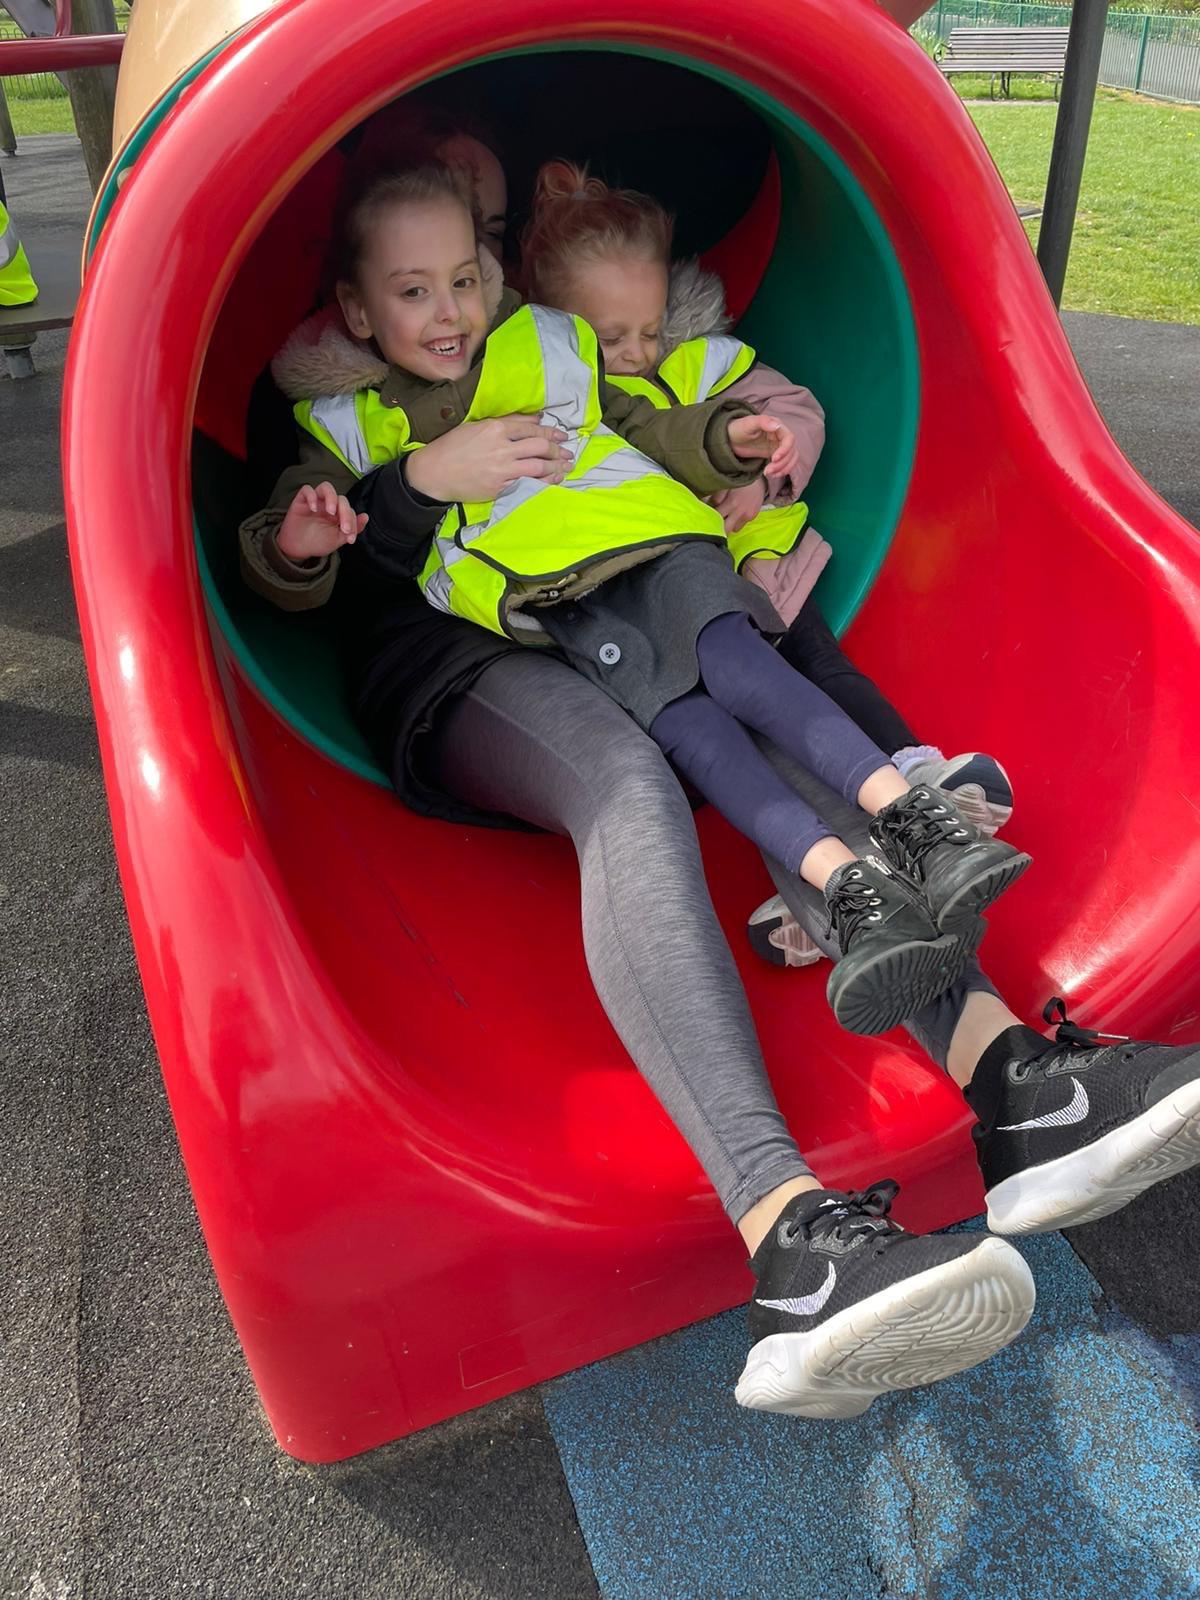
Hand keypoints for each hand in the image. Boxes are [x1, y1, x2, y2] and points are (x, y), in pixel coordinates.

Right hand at [277, 482, 367, 561]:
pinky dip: (311, 496)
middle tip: (343, 528)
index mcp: (339, 513)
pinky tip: (313, 509)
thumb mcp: (338, 539)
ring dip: (331, 498)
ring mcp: (315, 501)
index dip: (352, 523)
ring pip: (326, 487)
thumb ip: (352, 528)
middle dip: (345, 513)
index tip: (350, 538)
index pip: (350, 510)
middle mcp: (328, 504)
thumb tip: (366, 516)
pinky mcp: (301, 500)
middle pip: (341, 499)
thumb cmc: (318, 542)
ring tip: (331, 512)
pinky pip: (306, 490)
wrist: (299, 549)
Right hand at [405, 415, 572, 503]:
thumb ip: (507, 423)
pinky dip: (545, 482)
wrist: (434, 472)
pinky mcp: (499, 487)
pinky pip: (528, 484)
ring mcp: (501, 469)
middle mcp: (501, 447)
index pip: (531, 429)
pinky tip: (553, 480)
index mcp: (495, 428)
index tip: (561, 435)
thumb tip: (534, 420)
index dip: (550, 432)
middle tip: (567, 452)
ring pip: (538, 466)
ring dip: (556, 466)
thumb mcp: (476, 426)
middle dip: (557, 449)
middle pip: (539, 446)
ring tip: (566, 466)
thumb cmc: (453, 447)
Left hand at [711, 479, 765, 534]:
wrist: (761, 479)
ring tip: (728, 516)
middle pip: (726, 529)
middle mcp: (741, 512)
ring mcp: (748, 516)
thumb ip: (716, 497)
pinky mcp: (753, 517)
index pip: (717, 518)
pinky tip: (737, 512)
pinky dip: (738, 520)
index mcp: (732, 503)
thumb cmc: (741, 481)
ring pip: (735, 529)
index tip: (708, 516)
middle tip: (715, 522)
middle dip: (720, 528)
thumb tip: (708, 506)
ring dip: (730, 524)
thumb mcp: (727, 485)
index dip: (711, 518)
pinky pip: (742, 524)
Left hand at [727, 414, 799, 480]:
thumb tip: (777, 425)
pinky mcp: (776, 454)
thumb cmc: (738, 428)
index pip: (789, 439)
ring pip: (791, 459)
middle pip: (791, 451)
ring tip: (769, 474)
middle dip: (782, 463)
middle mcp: (781, 435)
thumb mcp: (748, 424)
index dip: (785, 450)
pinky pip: (785, 463)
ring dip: (783, 469)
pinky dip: (782, 470)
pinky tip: (772, 475)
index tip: (774, 459)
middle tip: (767, 471)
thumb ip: (762, 422)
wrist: (730, 439)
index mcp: (777, 425)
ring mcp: (779, 445)